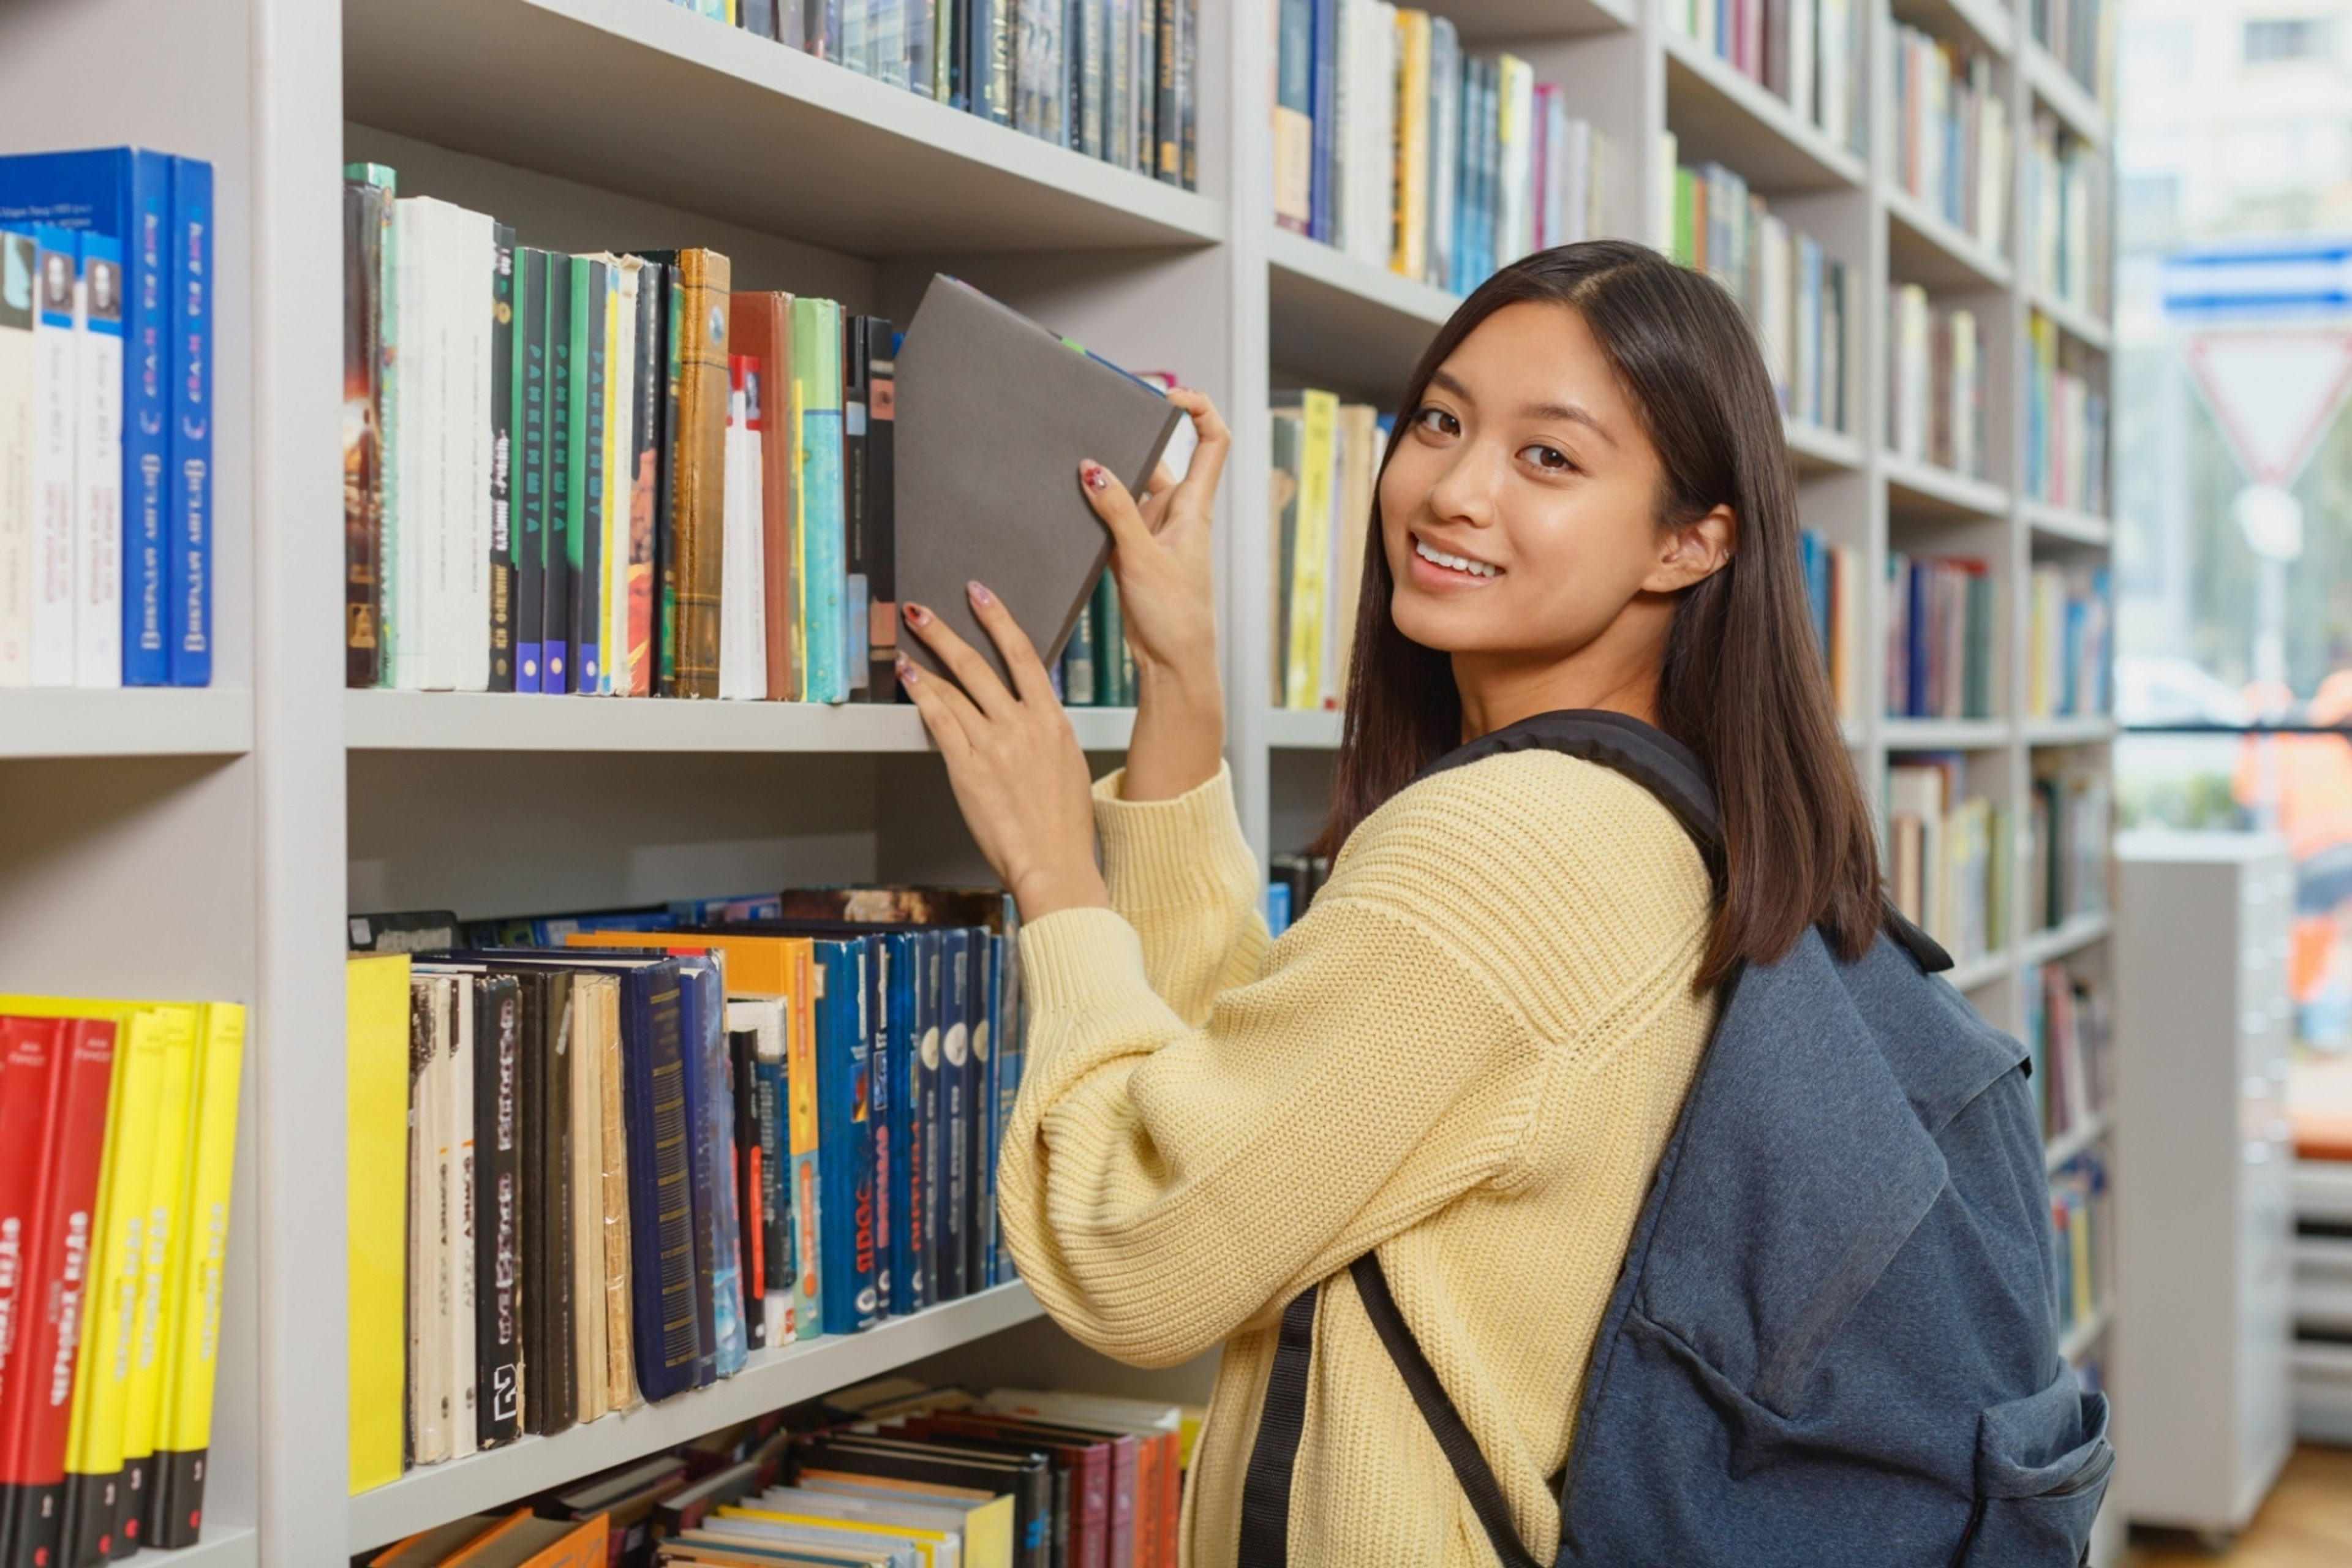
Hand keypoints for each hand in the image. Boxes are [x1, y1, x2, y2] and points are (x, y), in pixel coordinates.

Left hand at [899, 584, 1109, 922]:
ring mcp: (995, 746)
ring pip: (956, 689)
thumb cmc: (1063, 826)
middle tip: (923, 611)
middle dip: (947, 632)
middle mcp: (1023, 726)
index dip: (998, 620)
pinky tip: (909, 679)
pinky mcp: (969, 769)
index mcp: (1053, 722)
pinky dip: (923, 695)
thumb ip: (1045, 735)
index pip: (1024, 655)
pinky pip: (941, 721)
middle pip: (980, 664)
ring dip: (927, 659)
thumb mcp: (1067, 767)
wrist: (1054, 863)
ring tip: (908, 641)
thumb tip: (1029, 716)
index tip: (981, 596)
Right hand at [1083, 388, 1231, 801]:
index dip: (1198, 409)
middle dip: (1130, 440)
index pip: (1212, 441)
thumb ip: (1117, 513)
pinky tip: (1066, 503)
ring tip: (1073, 461)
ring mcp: (1152, 532)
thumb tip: (1092, 469)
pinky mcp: (1130, 553)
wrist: (1172, 665)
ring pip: (1127, 490)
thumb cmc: (1176, 617)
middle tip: (1097, 422)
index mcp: (1193, 507)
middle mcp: (1175, 514)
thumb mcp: (1143, 559)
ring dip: (1105, 479)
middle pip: (1157, 459)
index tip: (1169, 395)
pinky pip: (1109, 519)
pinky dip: (1091, 510)